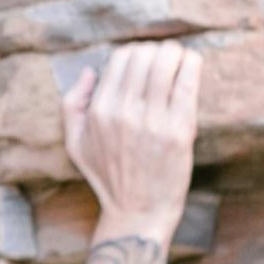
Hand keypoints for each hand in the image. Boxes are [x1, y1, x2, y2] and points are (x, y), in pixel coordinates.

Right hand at [61, 40, 201, 247]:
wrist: (138, 213)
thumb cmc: (108, 178)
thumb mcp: (75, 145)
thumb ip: (72, 105)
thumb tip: (88, 72)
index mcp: (100, 112)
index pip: (121, 57)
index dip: (135, 52)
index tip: (145, 62)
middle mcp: (124, 113)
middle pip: (144, 55)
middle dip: (157, 50)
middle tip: (165, 61)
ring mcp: (153, 121)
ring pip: (167, 61)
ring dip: (176, 53)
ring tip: (180, 60)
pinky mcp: (179, 130)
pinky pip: (188, 81)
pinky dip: (191, 64)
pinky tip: (191, 65)